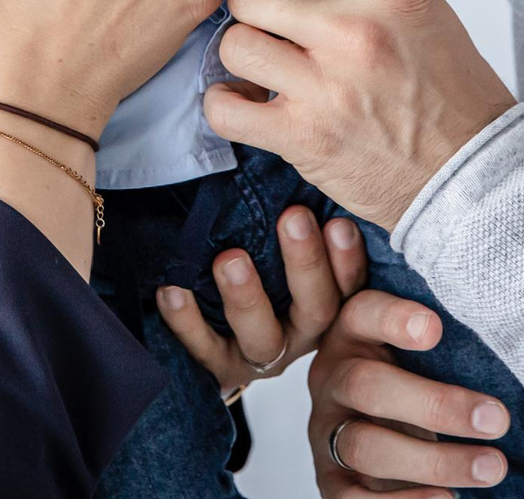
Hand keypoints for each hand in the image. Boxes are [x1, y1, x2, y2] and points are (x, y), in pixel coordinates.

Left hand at [160, 206, 366, 392]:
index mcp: (326, 300)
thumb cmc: (256, 268)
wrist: (214, 336)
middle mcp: (300, 332)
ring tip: (229, 260)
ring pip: (264, 337)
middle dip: (306, 261)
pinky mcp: (221, 369)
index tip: (339, 222)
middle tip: (293, 217)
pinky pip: (204, 350)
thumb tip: (286, 154)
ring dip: (247, 297)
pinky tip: (173, 290)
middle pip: (317, 307)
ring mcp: (261, 353)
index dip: (348, 258)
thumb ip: (292, 218)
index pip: (350, 283)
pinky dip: (187, 320)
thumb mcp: (278, 245)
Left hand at [202, 0, 516, 227]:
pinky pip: (224, 104)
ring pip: (235, 40)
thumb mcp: (423, 12)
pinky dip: (226, 103)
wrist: (474, 178)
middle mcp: (357, 31)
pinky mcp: (302, 137)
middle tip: (264, 11)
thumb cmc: (449, 92)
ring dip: (240, 50)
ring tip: (264, 63)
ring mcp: (326, 86)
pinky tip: (246, 101)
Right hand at [308, 291, 511, 494]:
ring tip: (490, 468)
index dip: (393, 319)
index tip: (436, 330)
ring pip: (365, 446)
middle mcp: (332, 380)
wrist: (380, 436)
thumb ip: (443, 350)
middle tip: (496, 419)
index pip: (364, 314)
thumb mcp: (419, 358)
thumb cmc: (412, 385)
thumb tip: (509, 356)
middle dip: (436, 405)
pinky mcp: (332, 482)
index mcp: (353, 336)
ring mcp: (327, 433)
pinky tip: (446, 497)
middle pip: (366, 385)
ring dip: (434, 461)